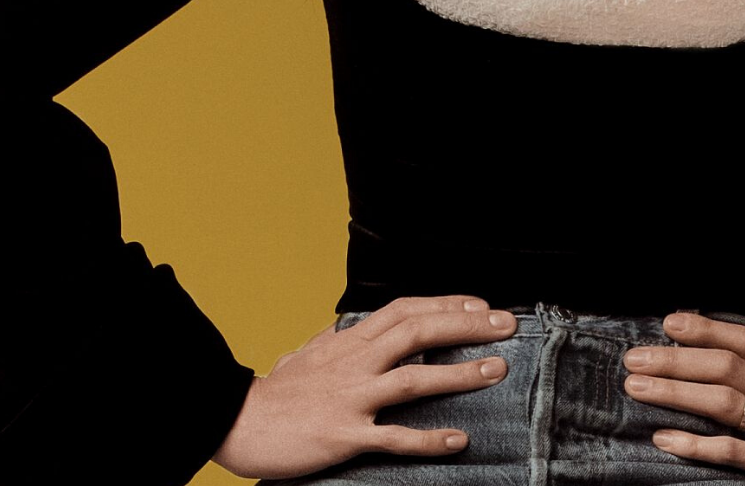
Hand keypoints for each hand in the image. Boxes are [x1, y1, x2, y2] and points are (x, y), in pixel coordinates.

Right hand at [210, 294, 516, 479]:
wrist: (236, 423)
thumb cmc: (273, 394)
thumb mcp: (305, 355)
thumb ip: (333, 342)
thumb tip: (345, 328)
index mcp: (347, 342)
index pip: (404, 311)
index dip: (445, 305)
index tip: (479, 306)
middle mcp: (354, 362)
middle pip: (418, 332)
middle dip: (467, 326)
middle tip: (507, 326)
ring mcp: (351, 398)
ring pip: (414, 378)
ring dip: (460, 374)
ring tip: (497, 369)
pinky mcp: (344, 434)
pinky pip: (393, 437)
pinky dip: (428, 439)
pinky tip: (458, 440)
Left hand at [622, 311, 744, 485]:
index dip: (707, 328)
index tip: (672, 322)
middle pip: (724, 367)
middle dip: (675, 359)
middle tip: (636, 357)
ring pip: (720, 401)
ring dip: (673, 391)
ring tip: (637, 388)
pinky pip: (729, 451)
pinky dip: (693, 444)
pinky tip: (664, 438)